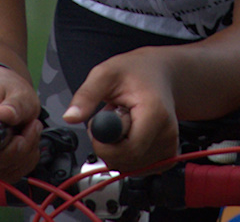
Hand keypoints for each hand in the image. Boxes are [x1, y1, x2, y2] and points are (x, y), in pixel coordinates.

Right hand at [0, 66, 42, 181]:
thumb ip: (15, 104)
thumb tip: (6, 114)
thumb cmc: (5, 93)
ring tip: (28, 132)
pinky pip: (5, 177)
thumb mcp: (17, 91)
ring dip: (24, 156)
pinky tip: (25, 145)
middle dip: (21, 150)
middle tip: (33, 127)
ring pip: (0, 174)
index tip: (21, 132)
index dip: (5, 149)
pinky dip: (22, 164)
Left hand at [63, 47, 178, 173]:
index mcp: (155, 114)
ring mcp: (170, 147)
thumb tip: (70, 117)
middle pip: (129, 161)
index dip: (105, 145)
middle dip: (109, 147)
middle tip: (109, 119)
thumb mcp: (105, 74)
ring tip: (123, 122)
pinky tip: (132, 133)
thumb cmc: (136, 72)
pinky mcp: (168, 155)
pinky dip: (129, 155)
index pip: (129, 150)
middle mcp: (167, 134)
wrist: (161, 73)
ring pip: (132, 167)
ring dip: (119, 150)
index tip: (97, 127)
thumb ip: (87, 96)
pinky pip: (140, 168)